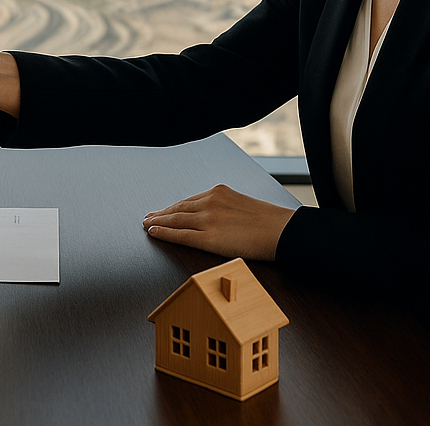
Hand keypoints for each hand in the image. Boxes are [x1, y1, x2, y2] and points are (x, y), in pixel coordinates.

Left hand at [141, 185, 296, 261]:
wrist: (281, 231)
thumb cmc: (269, 221)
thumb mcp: (243, 204)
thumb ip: (226, 207)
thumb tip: (218, 217)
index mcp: (219, 192)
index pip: (189, 200)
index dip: (174, 206)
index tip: (164, 209)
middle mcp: (210, 202)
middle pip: (178, 208)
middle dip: (161, 213)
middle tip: (148, 216)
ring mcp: (207, 219)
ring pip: (175, 220)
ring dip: (158, 222)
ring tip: (147, 224)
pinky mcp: (209, 237)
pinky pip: (180, 235)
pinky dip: (165, 233)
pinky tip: (154, 232)